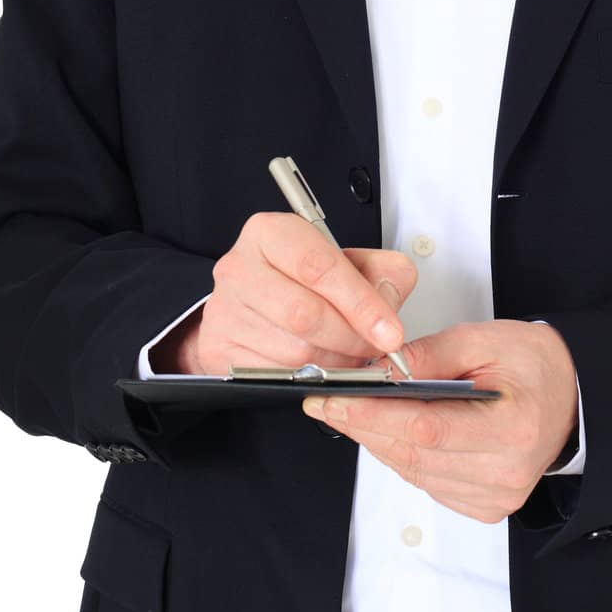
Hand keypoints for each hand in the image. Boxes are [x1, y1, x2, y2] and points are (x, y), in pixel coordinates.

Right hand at [160, 212, 417, 374]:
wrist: (254, 302)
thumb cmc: (305, 279)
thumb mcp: (350, 261)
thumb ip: (383, 272)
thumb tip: (389, 303)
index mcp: (270, 233)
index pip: (320, 267)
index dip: (362, 304)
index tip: (391, 332)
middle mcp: (239, 267)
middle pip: (305, 314)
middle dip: (351, 339)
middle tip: (374, 347)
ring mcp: (224, 310)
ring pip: (293, 352)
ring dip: (334, 363)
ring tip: (349, 355)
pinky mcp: (219, 348)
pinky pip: (275, 376)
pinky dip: (309, 379)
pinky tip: (322, 366)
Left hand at [301, 319, 579, 523]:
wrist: (572, 397)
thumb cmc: (536, 365)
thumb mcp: (488, 339)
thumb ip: (432, 353)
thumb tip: (380, 369)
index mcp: (514, 428)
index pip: (427, 428)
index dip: (375, 414)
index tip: (335, 397)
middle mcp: (506, 473)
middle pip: (414, 454)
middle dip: (363, 425)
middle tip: (326, 401)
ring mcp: (495, 497)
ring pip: (414, 472)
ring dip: (376, 441)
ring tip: (349, 411)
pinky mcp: (484, 507)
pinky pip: (426, 483)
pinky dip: (401, 456)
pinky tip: (388, 431)